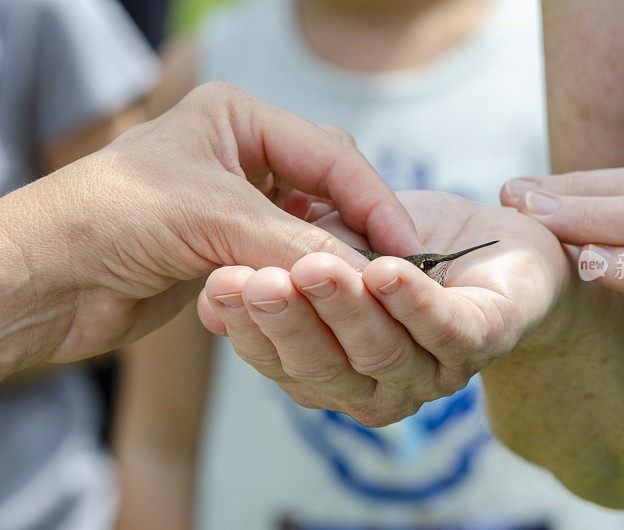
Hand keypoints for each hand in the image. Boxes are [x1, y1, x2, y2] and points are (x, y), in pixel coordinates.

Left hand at [0, 82, 419, 375]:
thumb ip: (296, 242)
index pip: (332, 154)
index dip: (375, 200)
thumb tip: (369, 274)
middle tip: (389, 273)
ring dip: (328, 262)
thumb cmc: (110, 218)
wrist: (44, 280)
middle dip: (357, 228)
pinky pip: (285, 261)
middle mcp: (243, 155)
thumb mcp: (214, 217)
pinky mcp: (229, 248)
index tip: (406, 248)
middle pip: (329, 187)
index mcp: (240, 119)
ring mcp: (237, 204)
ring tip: (356, 292)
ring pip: (310, 229)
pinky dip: (301, 283)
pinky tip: (316, 301)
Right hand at [201, 191, 571, 425]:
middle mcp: (383, 385)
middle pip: (327, 368)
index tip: (222, 284)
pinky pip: (445, 328)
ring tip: (315, 266)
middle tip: (261, 279)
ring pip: (381, 351)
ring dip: (346, 310)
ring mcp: (436, 370)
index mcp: (339, 372)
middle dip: (291, 322)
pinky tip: (387, 270)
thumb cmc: (410, 249)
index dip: (251, 329)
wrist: (500, 247)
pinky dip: (414, 302)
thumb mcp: (333, 243)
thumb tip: (213, 295)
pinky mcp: (486, 339)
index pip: (285, 363)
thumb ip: (284, 266)